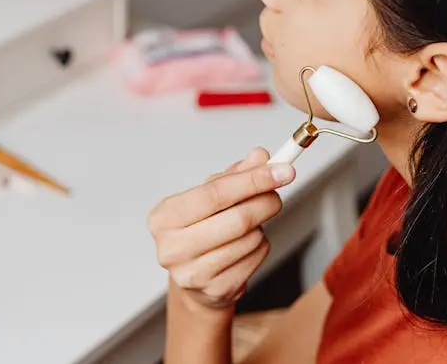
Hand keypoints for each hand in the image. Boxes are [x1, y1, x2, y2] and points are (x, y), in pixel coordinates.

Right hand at [147, 148, 295, 310]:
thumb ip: (235, 175)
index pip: (214, 193)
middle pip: (236, 219)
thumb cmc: (200, 228)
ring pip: (249, 240)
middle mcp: (171, 247)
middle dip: (264, 202)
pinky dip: (260, 247)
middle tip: (276, 194)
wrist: (193, 276)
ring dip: (261, 227)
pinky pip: (253, 260)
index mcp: (164, 216)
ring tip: (252, 223)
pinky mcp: (213, 290)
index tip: (282, 170)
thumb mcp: (210, 197)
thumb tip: (261, 156)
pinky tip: (248, 244)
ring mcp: (191, 273)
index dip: (252, 180)